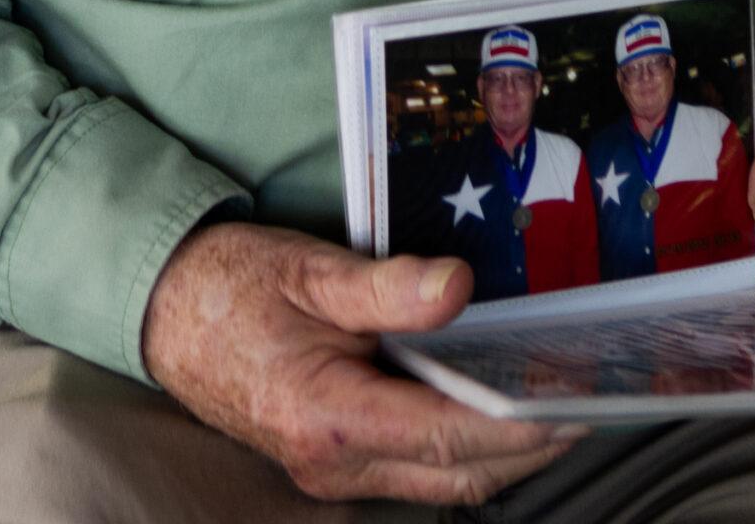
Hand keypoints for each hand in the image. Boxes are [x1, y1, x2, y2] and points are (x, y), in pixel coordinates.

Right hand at [141, 221, 580, 505]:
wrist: (161, 310)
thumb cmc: (228, 284)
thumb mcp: (308, 270)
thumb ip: (387, 287)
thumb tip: (460, 288)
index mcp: (326, 416)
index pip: (449, 436)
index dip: (522, 423)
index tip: (579, 398)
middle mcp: (332, 462)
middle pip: (458, 474)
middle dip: (531, 447)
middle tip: (594, 401)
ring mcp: (330, 470)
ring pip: (442, 483)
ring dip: (504, 454)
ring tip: (558, 404)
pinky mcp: (331, 461)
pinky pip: (416, 471)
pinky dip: (464, 449)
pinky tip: (493, 409)